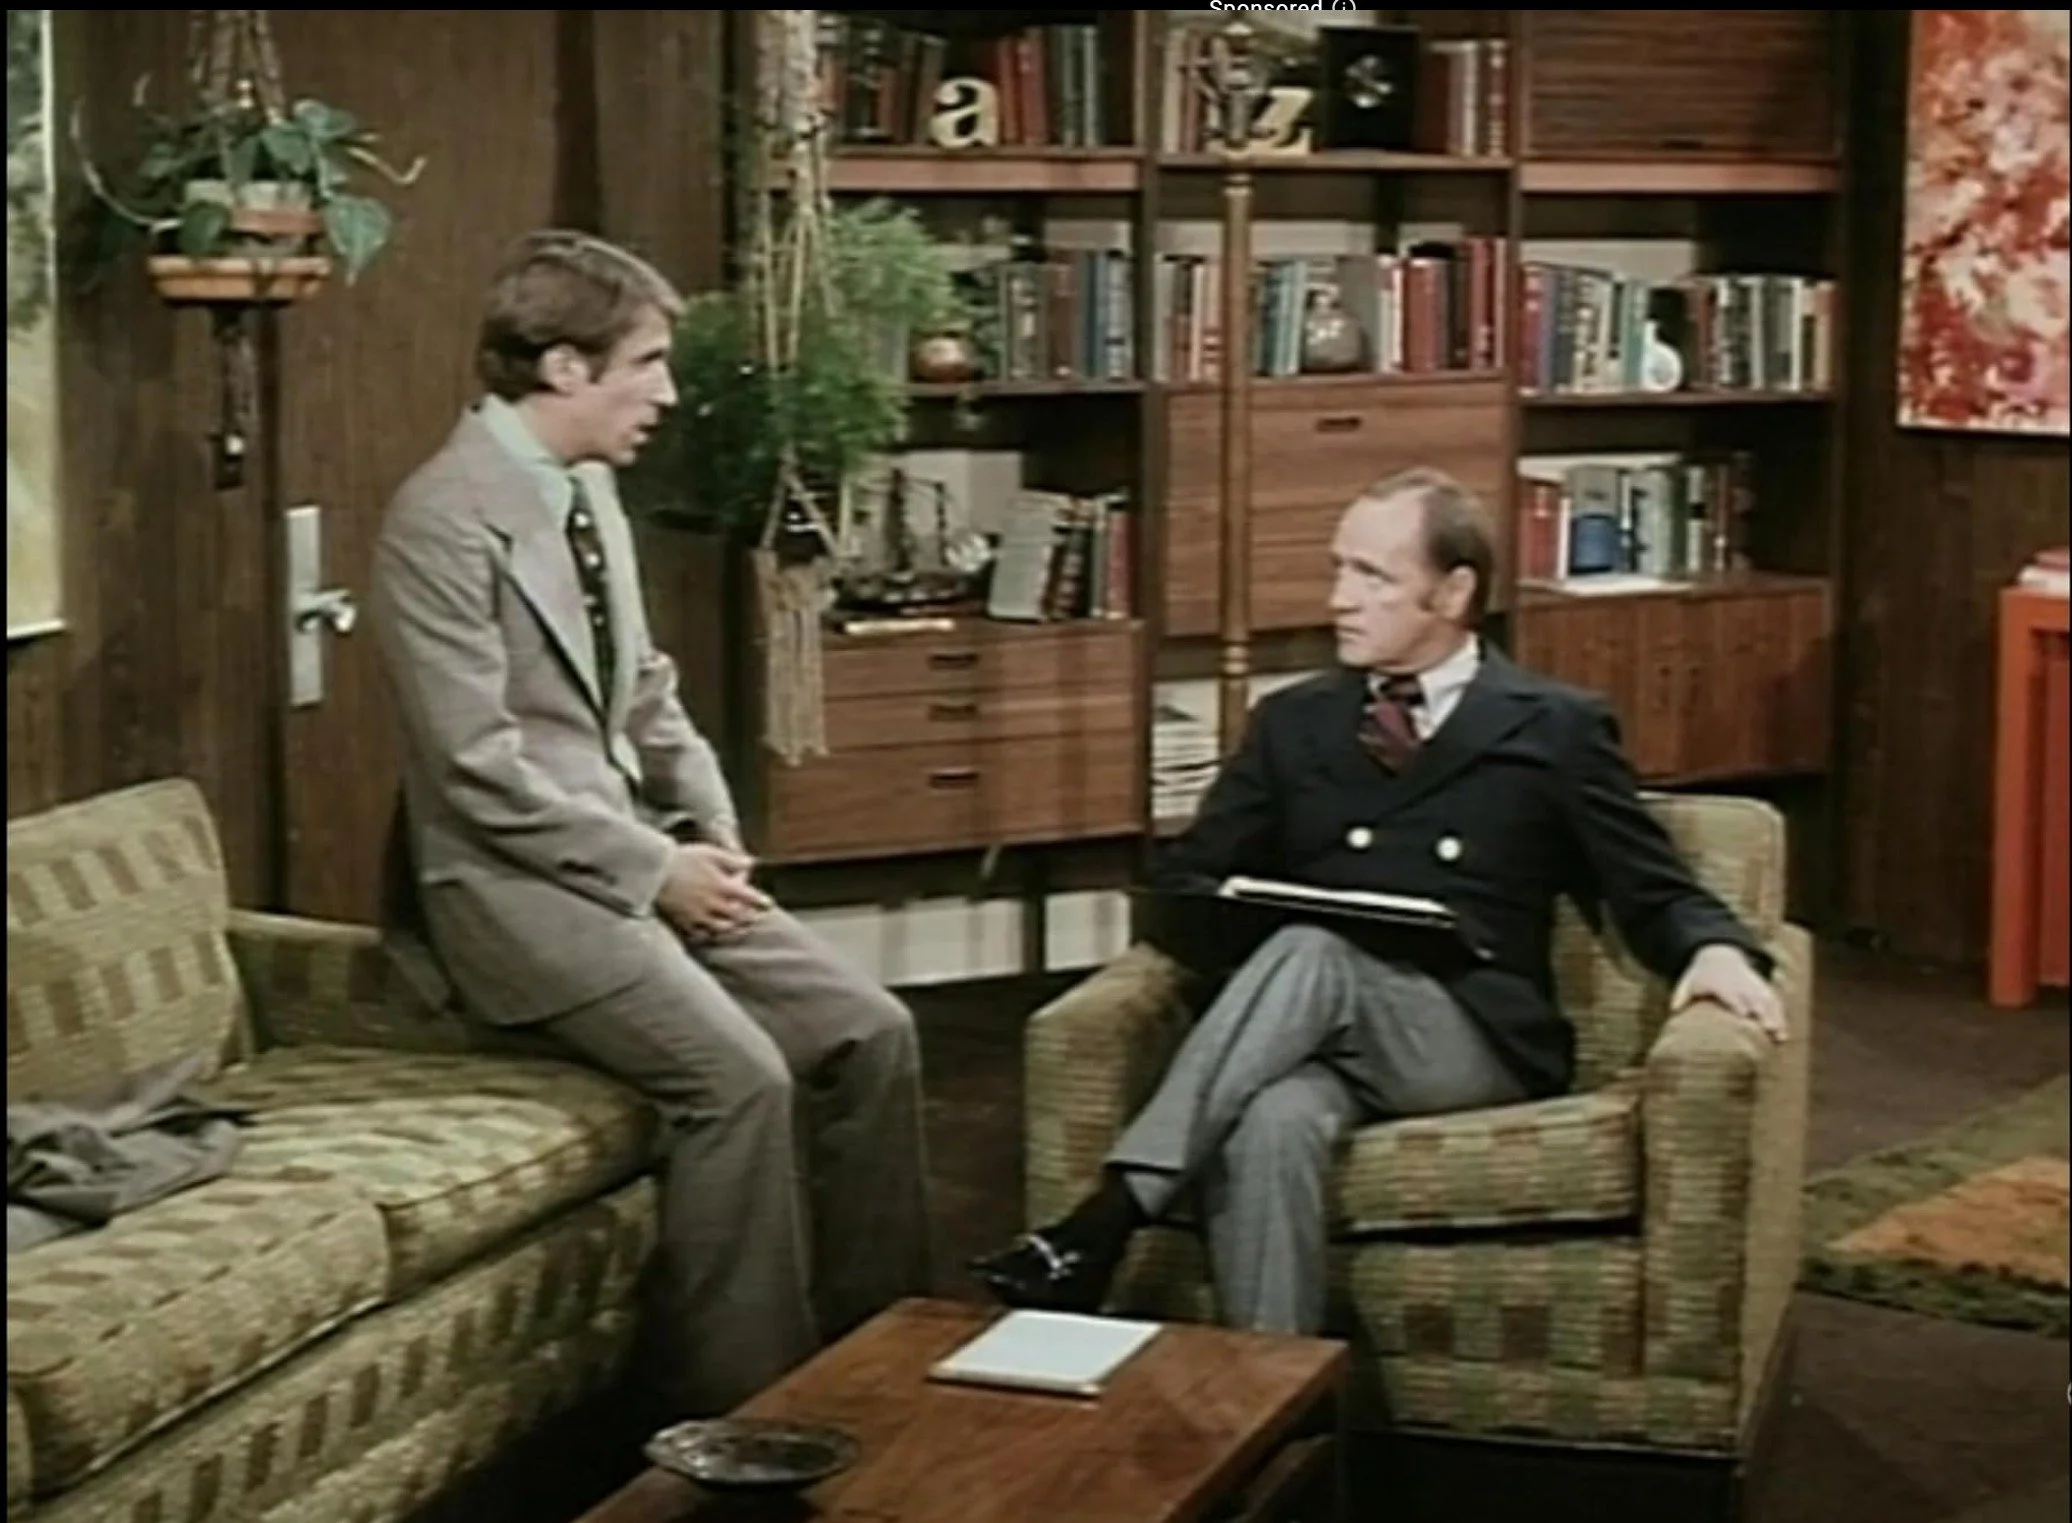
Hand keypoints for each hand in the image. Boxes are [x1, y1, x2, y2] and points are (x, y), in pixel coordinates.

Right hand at [655, 843, 771, 941]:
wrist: (654, 871)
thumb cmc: (682, 858)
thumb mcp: (710, 852)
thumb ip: (732, 860)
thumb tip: (750, 864)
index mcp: (722, 886)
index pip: (749, 897)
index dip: (760, 901)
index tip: (768, 904)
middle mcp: (714, 904)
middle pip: (738, 916)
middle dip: (749, 917)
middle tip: (754, 917)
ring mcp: (699, 916)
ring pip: (723, 928)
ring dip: (734, 928)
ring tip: (739, 928)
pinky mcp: (685, 922)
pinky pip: (702, 935)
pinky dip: (711, 935)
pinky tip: (714, 934)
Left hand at [1672, 943, 1785, 1042]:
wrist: (1719, 957)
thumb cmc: (1701, 977)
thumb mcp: (1688, 982)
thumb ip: (1681, 996)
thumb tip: (1674, 1010)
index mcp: (1721, 983)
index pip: (1730, 993)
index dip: (1738, 1003)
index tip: (1744, 1017)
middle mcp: (1740, 984)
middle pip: (1753, 999)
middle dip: (1761, 1013)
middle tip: (1768, 1031)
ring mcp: (1754, 987)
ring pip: (1767, 1003)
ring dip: (1775, 1018)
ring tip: (1779, 1037)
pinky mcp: (1763, 990)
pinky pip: (1774, 1002)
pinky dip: (1780, 1017)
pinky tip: (1783, 1034)